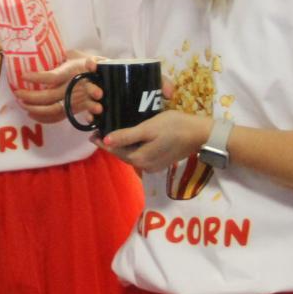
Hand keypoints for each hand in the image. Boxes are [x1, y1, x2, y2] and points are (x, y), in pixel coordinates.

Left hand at [16, 50, 101, 123]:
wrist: (113, 78)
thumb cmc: (91, 62)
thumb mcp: (77, 54)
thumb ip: (66, 54)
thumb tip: (51, 51)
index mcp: (73, 71)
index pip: (52, 76)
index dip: (37, 77)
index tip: (23, 75)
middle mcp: (74, 88)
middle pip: (49, 96)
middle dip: (30, 97)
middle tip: (17, 93)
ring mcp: (76, 101)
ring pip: (53, 109)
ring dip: (36, 109)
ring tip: (22, 105)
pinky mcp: (77, 109)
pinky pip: (59, 117)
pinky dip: (45, 118)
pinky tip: (32, 114)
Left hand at [96, 110, 211, 172]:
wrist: (200, 134)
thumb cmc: (174, 126)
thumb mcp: (148, 128)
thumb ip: (127, 136)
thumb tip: (105, 141)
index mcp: (139, 158)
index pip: (114, 150)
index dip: (102, 141)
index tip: (92, 132)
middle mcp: (144, 166)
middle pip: (121, 154)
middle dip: (110, 144)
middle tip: (99, 130)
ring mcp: (153, 166)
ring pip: (130, 155)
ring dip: (121, 145)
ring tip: (111, 133)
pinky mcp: (160, 162)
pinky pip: (140, 155)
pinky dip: (132, 147)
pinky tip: (130, 138)